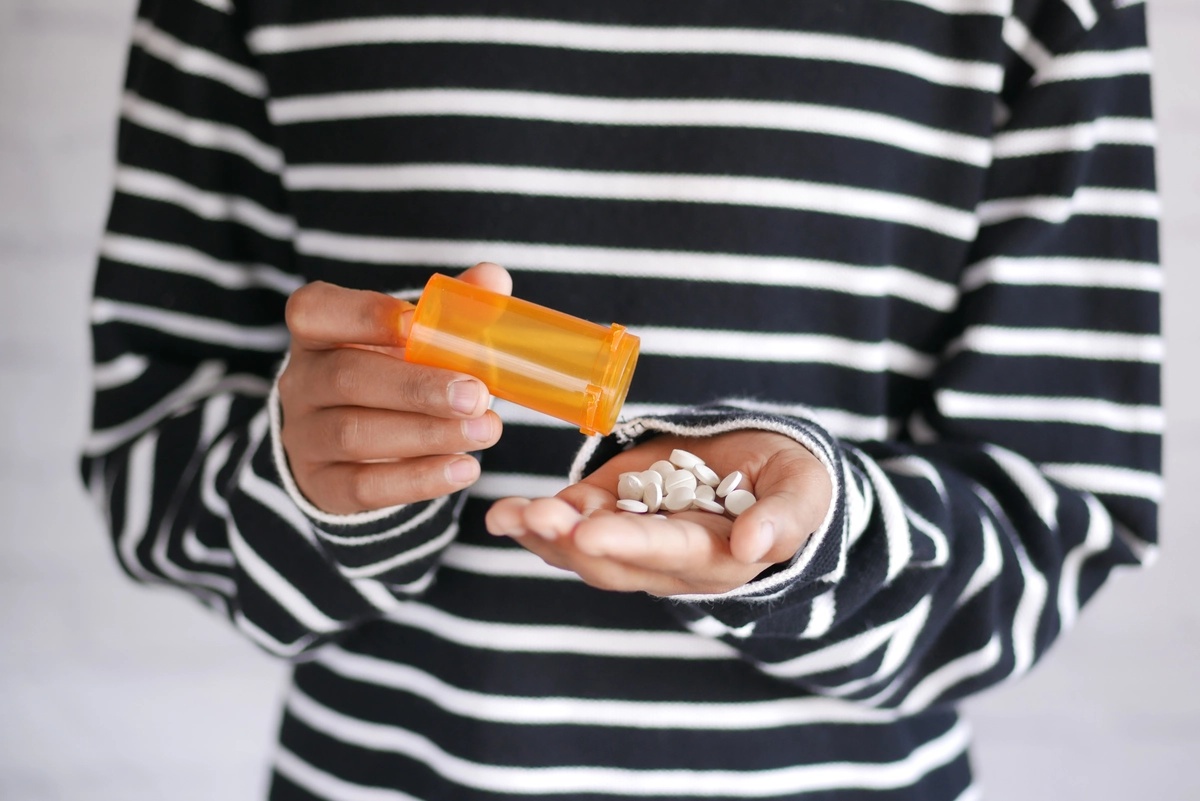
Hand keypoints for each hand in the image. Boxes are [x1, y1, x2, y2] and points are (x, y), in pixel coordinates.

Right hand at [278, 263, 509, 513]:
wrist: (351, 448)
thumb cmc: (392, 372)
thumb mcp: (414, 338)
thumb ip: (453, 307)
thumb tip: (493, 278)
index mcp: (317, 331)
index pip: (316, 312)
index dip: (365, 315)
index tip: (419, 323)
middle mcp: (300, 381)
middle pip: (346, 378)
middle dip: (417, 387)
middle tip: (477, 395)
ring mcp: (304, 436)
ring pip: (355, 434)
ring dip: (429, 434)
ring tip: (487, 431)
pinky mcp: (322, 485)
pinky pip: (364, 486)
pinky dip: (419, 479)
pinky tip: (465, 469)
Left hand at [486, 431, 832, 595]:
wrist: (765, 465)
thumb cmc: (792, 480)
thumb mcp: (804, 492)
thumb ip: (785, 518)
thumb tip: (754, 547)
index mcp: (715, 557)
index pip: (667, 551)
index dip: (628, 544)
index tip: (588, 533)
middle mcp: (666, 559)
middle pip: (612, 560)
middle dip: (569, 541)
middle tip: (535, 518)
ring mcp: (633, 536)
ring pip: (580, 548)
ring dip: (542, 535)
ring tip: (506, 518)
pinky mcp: (612, 509)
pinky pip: (571, 523)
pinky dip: (538, 521)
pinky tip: (508, 514)